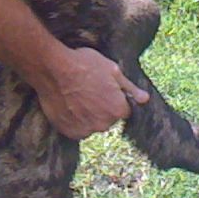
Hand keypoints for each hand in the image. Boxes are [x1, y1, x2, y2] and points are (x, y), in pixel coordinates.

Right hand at [34, 46, 149, 139]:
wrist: (53, 68)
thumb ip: (129, 88)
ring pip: (91, 124)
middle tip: (88, 89)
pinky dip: (73, 120)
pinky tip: (68, 104)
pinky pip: (76, 128)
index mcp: (117, 110)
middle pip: (107, 118)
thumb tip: (145, 99)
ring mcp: (85, 130)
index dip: (114, 97)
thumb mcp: (112, 69)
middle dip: (101, 107)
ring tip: (75, 96)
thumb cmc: (84, 65)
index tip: (102, 87)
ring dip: (87, 114)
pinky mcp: (69, 132)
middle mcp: (104, 125)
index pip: (123, 109)